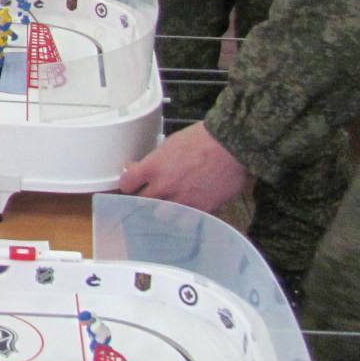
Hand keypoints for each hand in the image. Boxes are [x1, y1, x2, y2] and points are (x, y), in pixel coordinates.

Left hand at [118, 122, 249, 211]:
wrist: (232, 146)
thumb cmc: (203, 139)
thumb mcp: (170, 143)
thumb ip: (153, 160)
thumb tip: (138, 166)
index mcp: (153, 167)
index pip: (127, 183)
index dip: (128, 184)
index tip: (131, 184)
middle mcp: (164, 186)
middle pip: (141, 201)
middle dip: (144, 197)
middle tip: (149, 194)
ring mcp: (182, 199)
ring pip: (160, 215)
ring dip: (162, 210)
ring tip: (168, 204)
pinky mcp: (201, 209)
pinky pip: (185, 221)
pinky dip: (184, 218)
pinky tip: (186, 211)